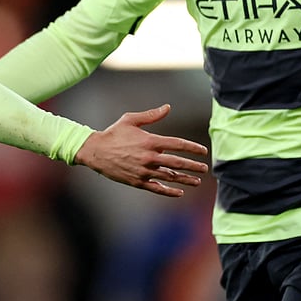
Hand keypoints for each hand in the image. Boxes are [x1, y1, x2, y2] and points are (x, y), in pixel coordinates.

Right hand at [73, 104, 207, 196]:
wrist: (95, 151)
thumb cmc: (113, 133)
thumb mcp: (131, 120)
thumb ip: (151, 115)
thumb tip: (168, 107)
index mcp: (150, 141)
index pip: (178, 144)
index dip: (193, 148)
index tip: (203, 151)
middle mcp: (149, 157)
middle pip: (178, 163)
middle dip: (193, 166)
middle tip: (205, 168)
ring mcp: (144, 171)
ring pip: (170, 177)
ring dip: (185, 180)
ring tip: (197, 181)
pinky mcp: (137, 181)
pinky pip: (156, 188)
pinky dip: (169, 191)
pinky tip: (178, 192)